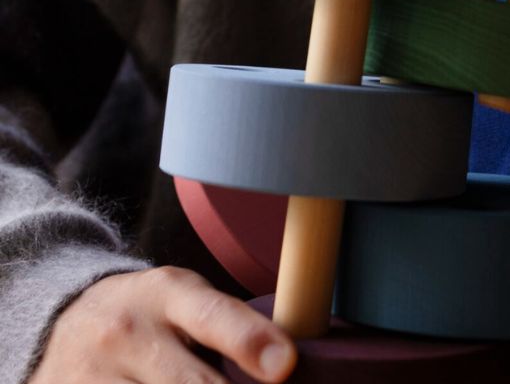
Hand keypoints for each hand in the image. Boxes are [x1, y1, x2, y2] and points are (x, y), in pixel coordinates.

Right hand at [31, 267, 295, 382]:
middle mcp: (129, 333)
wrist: (63, 321)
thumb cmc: (148, 313)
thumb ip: (231, 327)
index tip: (285, 366)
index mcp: (168, 294)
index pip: (215, 317)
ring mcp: (93, 376)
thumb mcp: (186, 299)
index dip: (251, 342)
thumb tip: (285, 368)